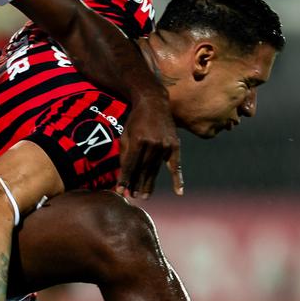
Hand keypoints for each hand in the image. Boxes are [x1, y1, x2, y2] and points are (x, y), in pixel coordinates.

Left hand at [116, 80, 178, 197]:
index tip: (120, 191)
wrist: (153, 102)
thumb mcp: (125, 134)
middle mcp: (153, 143)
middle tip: (133, 197)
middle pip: (143, 170)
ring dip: (149, 184)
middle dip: (136, 184)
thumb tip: (123, 176)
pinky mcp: (174, 145)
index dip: (125, 179)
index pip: (130, 165)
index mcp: (138, 140)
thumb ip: (124, 155)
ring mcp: (165, 145)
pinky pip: (176, 165)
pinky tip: (179, 192)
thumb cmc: (135, 120)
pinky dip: (178, 179)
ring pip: (156, 169)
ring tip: (144, 196)